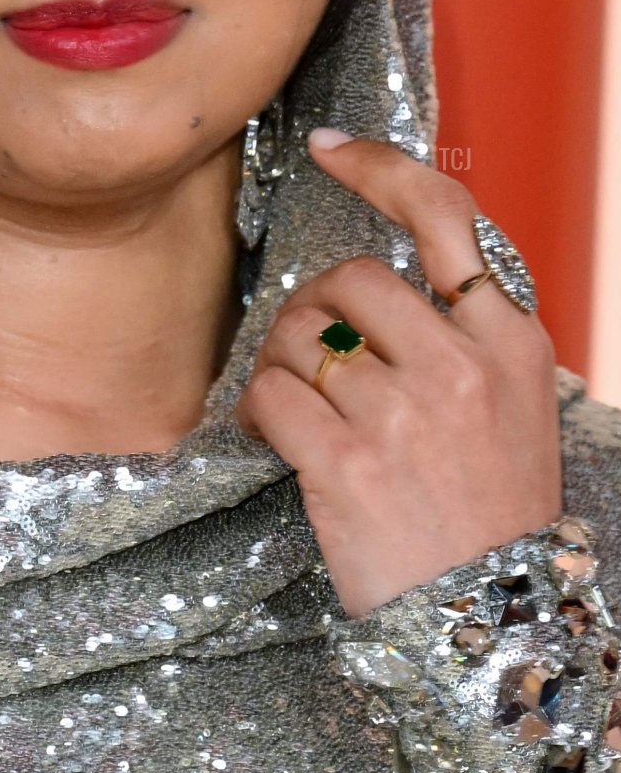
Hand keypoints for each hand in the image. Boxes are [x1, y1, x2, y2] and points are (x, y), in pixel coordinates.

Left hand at [232, 131, 561, 617]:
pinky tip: (281, 438)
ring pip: (298, 337)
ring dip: (283, 368)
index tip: (332, 148)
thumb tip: (373, 285)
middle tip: (316, 358)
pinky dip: (259, 411)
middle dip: (315, 310)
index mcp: (510, 341)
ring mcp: (403, 413)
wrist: (490, 624)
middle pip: (348, 278)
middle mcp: (460, 364)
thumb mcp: (513, 406)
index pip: (444, 216)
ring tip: (308, 414)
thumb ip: (462, 337)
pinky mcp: (346, 462)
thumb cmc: (489, 512)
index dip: (380, 167)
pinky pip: (268, 395)